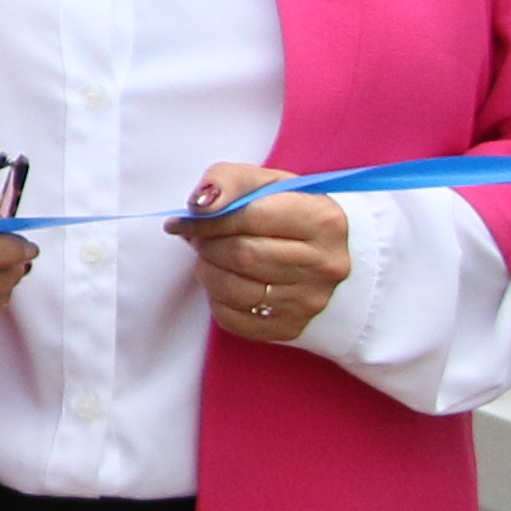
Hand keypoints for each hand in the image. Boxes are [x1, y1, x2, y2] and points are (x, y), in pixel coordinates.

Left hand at [174, 168, 351, 346]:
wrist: (328, 256)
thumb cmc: (289, 214)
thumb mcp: (265, 184)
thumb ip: (228, 182)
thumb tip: (199, 205)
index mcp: (321, 220)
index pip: (249, 218)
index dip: (207, 220)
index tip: (182, 220)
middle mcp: (324, 264)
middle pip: (242, 255)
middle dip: (207, 245)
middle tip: (197, 239)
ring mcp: (310, 301)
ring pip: (234, 291)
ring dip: (207, 272)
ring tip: (208, 258)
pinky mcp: (291, 328)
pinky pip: (234, 319)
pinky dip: (216, 300)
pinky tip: (223, 283)